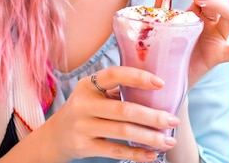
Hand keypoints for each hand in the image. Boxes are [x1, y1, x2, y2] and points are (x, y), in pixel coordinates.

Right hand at [43, 66, 179, 161]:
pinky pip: (115, 151)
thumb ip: (114, 89)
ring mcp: (82, 126)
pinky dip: (136, 153)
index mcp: (87, 85)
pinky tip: (152, 154)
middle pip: (124, 109)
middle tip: (173, 119)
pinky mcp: (83, 146)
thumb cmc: (84, 110)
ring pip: (123, 132)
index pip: (114, 75)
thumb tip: (155, 89)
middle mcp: (82, 104)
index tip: (161, 83)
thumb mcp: (92, 94)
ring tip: (168, 140)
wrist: (55, 136)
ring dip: (149, 137)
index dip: (138, 77)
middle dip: (152, 116)